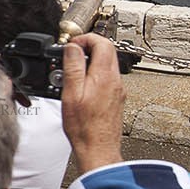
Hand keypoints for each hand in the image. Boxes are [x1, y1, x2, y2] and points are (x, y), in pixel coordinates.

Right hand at [61, 33, 125, 173]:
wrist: (98, 149)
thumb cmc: (84, 127)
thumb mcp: (71, 94)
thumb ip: (73, 67)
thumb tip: (73, 48)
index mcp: (104, 76)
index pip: (102, 43)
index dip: (86, 39)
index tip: (72, 45)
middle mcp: (115, 81)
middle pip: (107, 51)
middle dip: (88, 47)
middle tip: (71, 55)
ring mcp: (118, 90)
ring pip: (107, 64)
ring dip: (90, 62)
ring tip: (73, 72)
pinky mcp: (116, 99)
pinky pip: (107, 78)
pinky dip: (94, 75)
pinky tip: (81, 87)